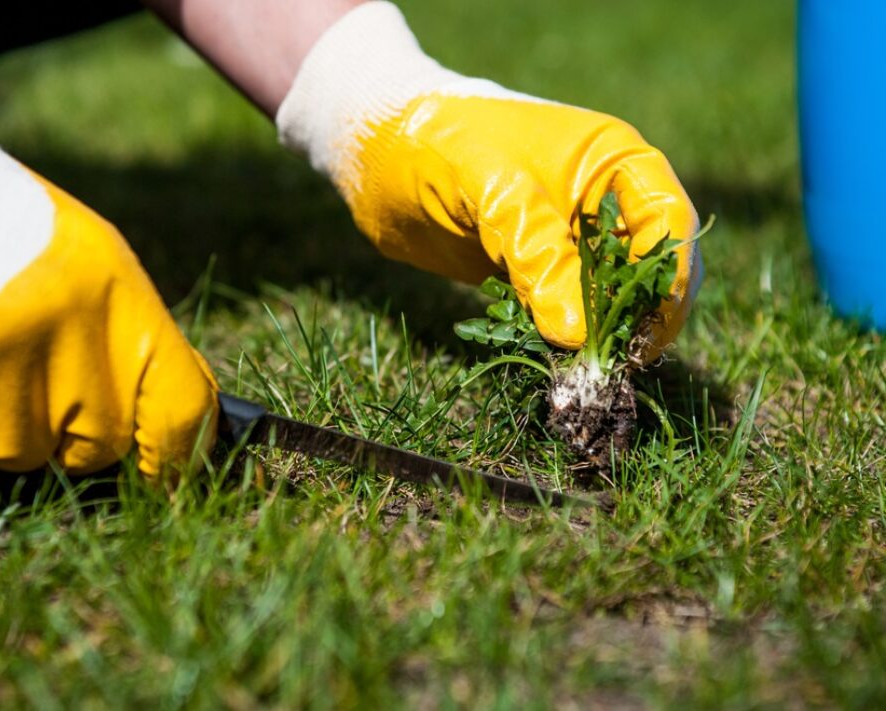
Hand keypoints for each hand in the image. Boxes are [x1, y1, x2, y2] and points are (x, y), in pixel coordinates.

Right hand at [0, 123, 216, 482]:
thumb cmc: (8, 233)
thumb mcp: (96, 268)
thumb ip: (136, 346)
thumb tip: (185, 430)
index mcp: (119, 304)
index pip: (180, 411)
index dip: (181, 455)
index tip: (167, 474)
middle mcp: (67, 344)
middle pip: (94, 448)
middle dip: (67, 428)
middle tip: (27, 367)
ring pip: (14, 456)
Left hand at [277, 2, 700, 356]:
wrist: (375, 153)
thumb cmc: (436, 145)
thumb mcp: (491, 190)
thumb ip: (536, 253)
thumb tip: (576, 335)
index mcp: (613, 159)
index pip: (669, 223)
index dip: (667, 280)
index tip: (645, 333)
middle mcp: (604, 200)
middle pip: (650, 268)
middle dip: (638, 316)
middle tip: (610, 363)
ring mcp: (571, 238)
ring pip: (611, 296)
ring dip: (602, 334)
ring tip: (580, 369)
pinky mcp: (538, 269)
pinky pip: (568, 310)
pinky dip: (564, 336)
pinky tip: (551, 358)